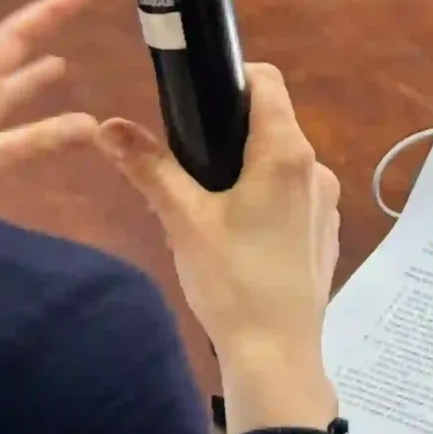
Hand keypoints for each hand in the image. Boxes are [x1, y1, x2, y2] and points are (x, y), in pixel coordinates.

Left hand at [0, 0, 99, 188]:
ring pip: (4, 82)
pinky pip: (1, 111)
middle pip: (7, 50)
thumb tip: (92, 123)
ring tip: (61, 62)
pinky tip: (33, 119)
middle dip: (42, 26)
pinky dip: (23, 105)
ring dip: (31, 68)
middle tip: (76, 7)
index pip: (11, 37)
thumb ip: (36, 140)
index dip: (45, 12)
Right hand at [93, 64, 342, 424]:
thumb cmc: (231, 280)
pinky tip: (235, 238)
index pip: (267, 81)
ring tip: (204, 207)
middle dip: (229, 133)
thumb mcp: (182, 219)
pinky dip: (264, 202)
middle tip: (186, 163)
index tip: (196, 99)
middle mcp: (316, 170)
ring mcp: (325, 205)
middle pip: (272, 123)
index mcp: (287, 153)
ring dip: (245, 171)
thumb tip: (106, 126)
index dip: (232, 78)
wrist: (276, 355)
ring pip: (281, 165)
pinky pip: (292, 198)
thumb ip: (149, 167)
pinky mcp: (324, 235)